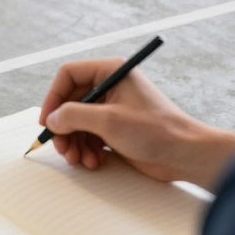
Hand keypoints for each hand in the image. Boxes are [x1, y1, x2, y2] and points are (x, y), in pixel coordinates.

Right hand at [41, 58, 234, 188]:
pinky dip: (86, 149)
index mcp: (111, 72)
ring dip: (74, 142)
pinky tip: (93, 162)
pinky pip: (89, 136)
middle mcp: (110, 87)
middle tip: (62, 148)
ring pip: (78, 122)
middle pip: (70, 102)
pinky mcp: (116, 128)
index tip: (48, 120)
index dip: (54, 97)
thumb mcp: (108, 120)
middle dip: (64, 128)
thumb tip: (52, 119)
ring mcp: (113, 108)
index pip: (69, 75)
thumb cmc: (156, 131)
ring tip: (79, 159)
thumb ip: (74, 116)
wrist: (186, 155)